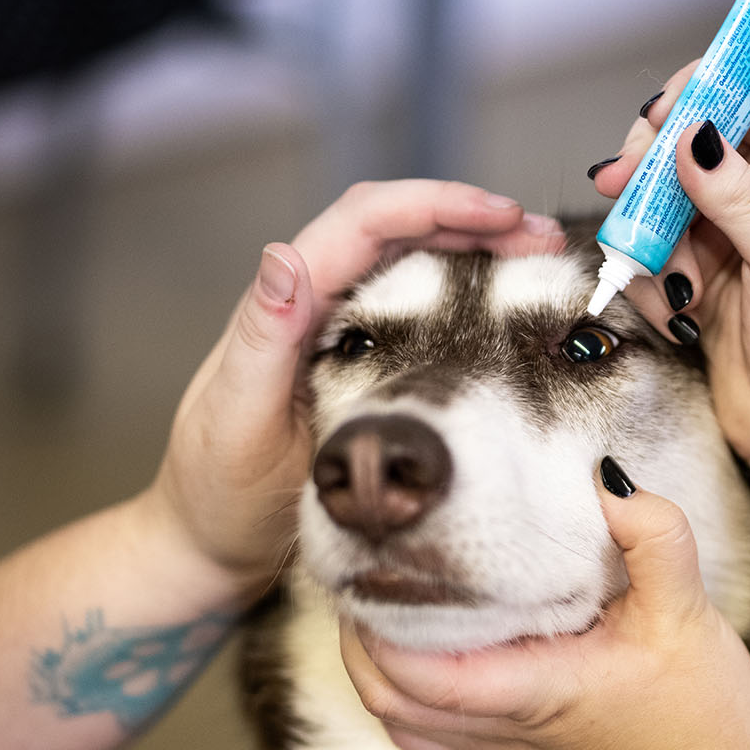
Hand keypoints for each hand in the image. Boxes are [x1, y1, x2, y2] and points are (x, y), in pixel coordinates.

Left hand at [142, 180, 564, 600]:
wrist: (208, 543)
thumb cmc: (219, 494)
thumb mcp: (237, 422)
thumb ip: (261, 342)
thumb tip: (281, 255)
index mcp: (285, 304)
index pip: (365, 222)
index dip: (437, 206)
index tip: (503, 217)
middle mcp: (309, 300)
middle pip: (394, 225)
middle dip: (470, 217)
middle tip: (541, 238)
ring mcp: (334, 327)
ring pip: (407, 255)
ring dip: (472, 244)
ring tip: (536, 256)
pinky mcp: (353, 356)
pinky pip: (409, 300)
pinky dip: (459, 285)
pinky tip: (498, 300)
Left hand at [337, 461, 749, 749]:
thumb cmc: (700, 712)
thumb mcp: (689, 613)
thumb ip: (654, 539)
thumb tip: (606, 480)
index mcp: (531, 692)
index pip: (417, 671)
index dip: (378, 619)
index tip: (380, 555)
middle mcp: (497, 727)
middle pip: (382, 692)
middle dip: (359, 628)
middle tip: (373, 558)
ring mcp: (492, 746)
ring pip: (392, 712)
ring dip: (373, 655)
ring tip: (389, 588)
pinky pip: (419, 727)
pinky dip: (400, 685)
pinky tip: (421, 640)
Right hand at [592, 64, 749, 469]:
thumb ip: (741, 197)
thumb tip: (693, 135)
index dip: (704, 90)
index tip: (659, 113)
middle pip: (690, 137)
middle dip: (652, 165)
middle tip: (619, 185)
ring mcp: (727, 234)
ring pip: (658, 198)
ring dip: (650, 237)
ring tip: (677, 285)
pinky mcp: (694, 275)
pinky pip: (648, 254)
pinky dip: (650, 282)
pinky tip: (681, 319)